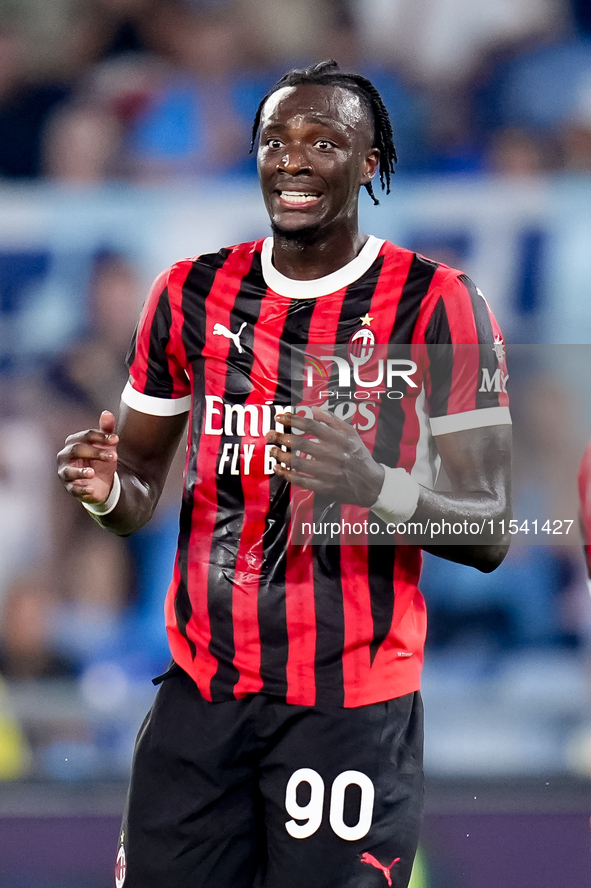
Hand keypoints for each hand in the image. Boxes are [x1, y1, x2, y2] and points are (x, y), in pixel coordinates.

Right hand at [57, 410, 118, 503]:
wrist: (100, 483)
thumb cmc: (100, 460)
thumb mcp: (105, 446)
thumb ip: (106, 430)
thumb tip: (107, 413)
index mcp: (73, 442)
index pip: (85, 435)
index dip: (101, 437)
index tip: (116, 440)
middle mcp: (65, 456)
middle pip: (77, 450)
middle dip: (95, 452)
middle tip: (113, 457)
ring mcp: (65, 472)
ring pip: (69, 471)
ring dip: (80, 471)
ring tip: (92, 472)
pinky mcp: (70, 488)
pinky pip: (73, 489)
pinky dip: (81, 489)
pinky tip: (91, 489)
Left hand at [266, 408, 384, 505]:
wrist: (371, 484)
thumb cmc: (359, 456)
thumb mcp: (351, 434)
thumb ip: (332, 420)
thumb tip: (313, 409)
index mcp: (339, 438)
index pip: (311, 425)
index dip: (293, 420)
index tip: (280, 417)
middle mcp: (332, 454)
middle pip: (300, 443)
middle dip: (281, 437)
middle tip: (270, 434)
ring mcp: (327, 472)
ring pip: (297, 462)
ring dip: (281, 456)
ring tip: (272, 450)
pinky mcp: (323, 487)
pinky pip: (300, 480)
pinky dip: (286, 474)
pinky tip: (278, 468)